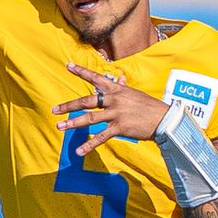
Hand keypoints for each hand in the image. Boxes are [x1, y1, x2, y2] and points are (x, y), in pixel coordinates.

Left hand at [53, 63, 167, 156]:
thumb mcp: (134, 93)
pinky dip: (89, 145)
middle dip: (68, 106)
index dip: (81, 71)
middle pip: (86, 101)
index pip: (95, 77)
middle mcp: (114, 99)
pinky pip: (101, 137)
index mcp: (116, 89)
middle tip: (54, 110)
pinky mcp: (120, 128)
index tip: (68, 66)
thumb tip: (119, 77)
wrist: (163, 118)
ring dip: (73, 124)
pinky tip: (79, 151)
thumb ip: (122, 87)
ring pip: (90, 119)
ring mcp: (116, 114)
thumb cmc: (148, 106)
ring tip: (60, 127)